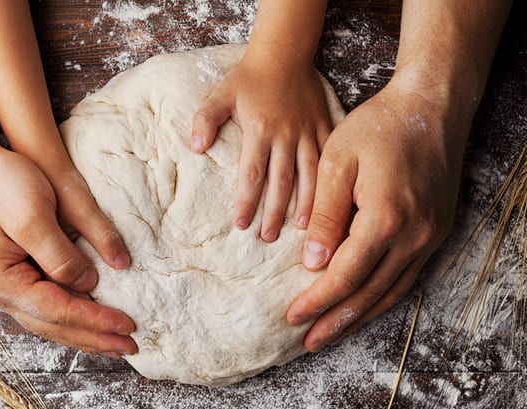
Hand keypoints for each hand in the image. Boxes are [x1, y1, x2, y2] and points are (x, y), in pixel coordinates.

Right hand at [0, 144, 136, 356]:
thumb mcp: (32, 213)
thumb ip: (60, 254)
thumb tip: (88, 284)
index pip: (57, 311)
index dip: (95, 320)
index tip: (128, 325)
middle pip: (53, 326)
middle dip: (94, 338)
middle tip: (131, 347)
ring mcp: (0, 287)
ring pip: (48, 321)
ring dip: (83, 333)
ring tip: (115, 342)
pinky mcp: (9, 276)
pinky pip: (45, 305)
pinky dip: (71, 316)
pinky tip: (90, 319)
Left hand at [191, 54, 331, 241]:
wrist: (284, 53)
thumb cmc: (249, 78)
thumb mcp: (221, 93)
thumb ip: (205, 119)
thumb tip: (196, 147)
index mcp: (259, 130)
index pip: (252, 174)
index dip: (247, 201)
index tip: (241, 224)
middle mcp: (286, 135)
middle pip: (280, 181)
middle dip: (274, 212)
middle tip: (267, 237)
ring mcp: (308, 132)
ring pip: (309, 175)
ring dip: (306, 204)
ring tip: (303, 231)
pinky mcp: (325, 127)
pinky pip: (330, 158)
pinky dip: (330, 181)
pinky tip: (331, 202)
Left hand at [286, 78, 471, 350]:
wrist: (432, 106)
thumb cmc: (379, 127)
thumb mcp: (337, 163)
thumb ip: (325, 215)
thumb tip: (312, 263)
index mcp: (385, 219)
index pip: (344, 276)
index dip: (317, 300)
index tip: (291, 317)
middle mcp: (414, 236)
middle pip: (369, 293)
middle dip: (336, 321)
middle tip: (308, 342)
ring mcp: (430, 237)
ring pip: (391, 291)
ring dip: (359, 316)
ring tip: (331, 334)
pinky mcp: (436, 232)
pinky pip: (407, 277)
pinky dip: (382, 297)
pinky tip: (364, 307)